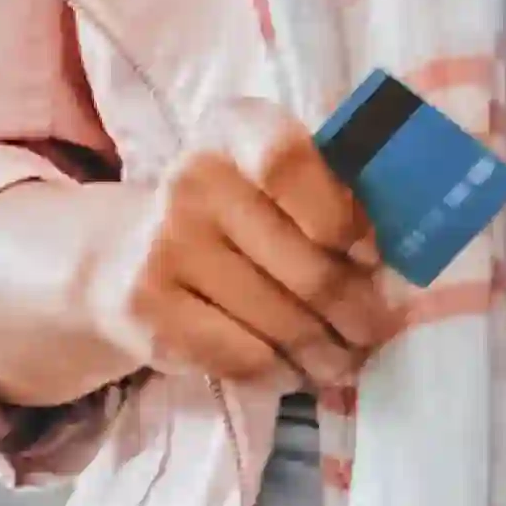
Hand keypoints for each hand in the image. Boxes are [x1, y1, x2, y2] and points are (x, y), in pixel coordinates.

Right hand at [76, 111, 417, 401]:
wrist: (117, 256)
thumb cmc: (228, 218)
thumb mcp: (269, 185)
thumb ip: (328, 200)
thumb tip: (388, 273)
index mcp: (234, 132)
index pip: (290, 161)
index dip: (341, 215)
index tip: (368, 256)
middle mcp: (194, 180)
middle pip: (307, 266)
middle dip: (357, 312)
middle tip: (375, 332)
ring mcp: (165, 245)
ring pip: (283, 322)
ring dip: (327, 353)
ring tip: (343, 361)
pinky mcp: (148, 308)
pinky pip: (244, 357)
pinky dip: (282, 373)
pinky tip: (293, 371)